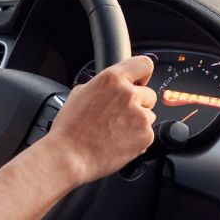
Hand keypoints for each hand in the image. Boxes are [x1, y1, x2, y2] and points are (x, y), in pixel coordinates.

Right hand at [42, 55, 156, 184]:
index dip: (142, 75)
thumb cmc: (70, 127)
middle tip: (119, 115)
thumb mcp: (79, 93)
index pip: (143, 64)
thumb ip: (101, 85)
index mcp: (112, 79)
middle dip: (138, 103)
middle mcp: (129, 94)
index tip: (139, 82)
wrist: (69, 156)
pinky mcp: (146, 136)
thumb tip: (111, 87)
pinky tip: (118, 141)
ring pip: (149, 115)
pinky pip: (147, 133)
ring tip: (115, 131)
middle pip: (149, 94)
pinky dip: (137, 138)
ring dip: (137, 121)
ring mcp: (140, 115)